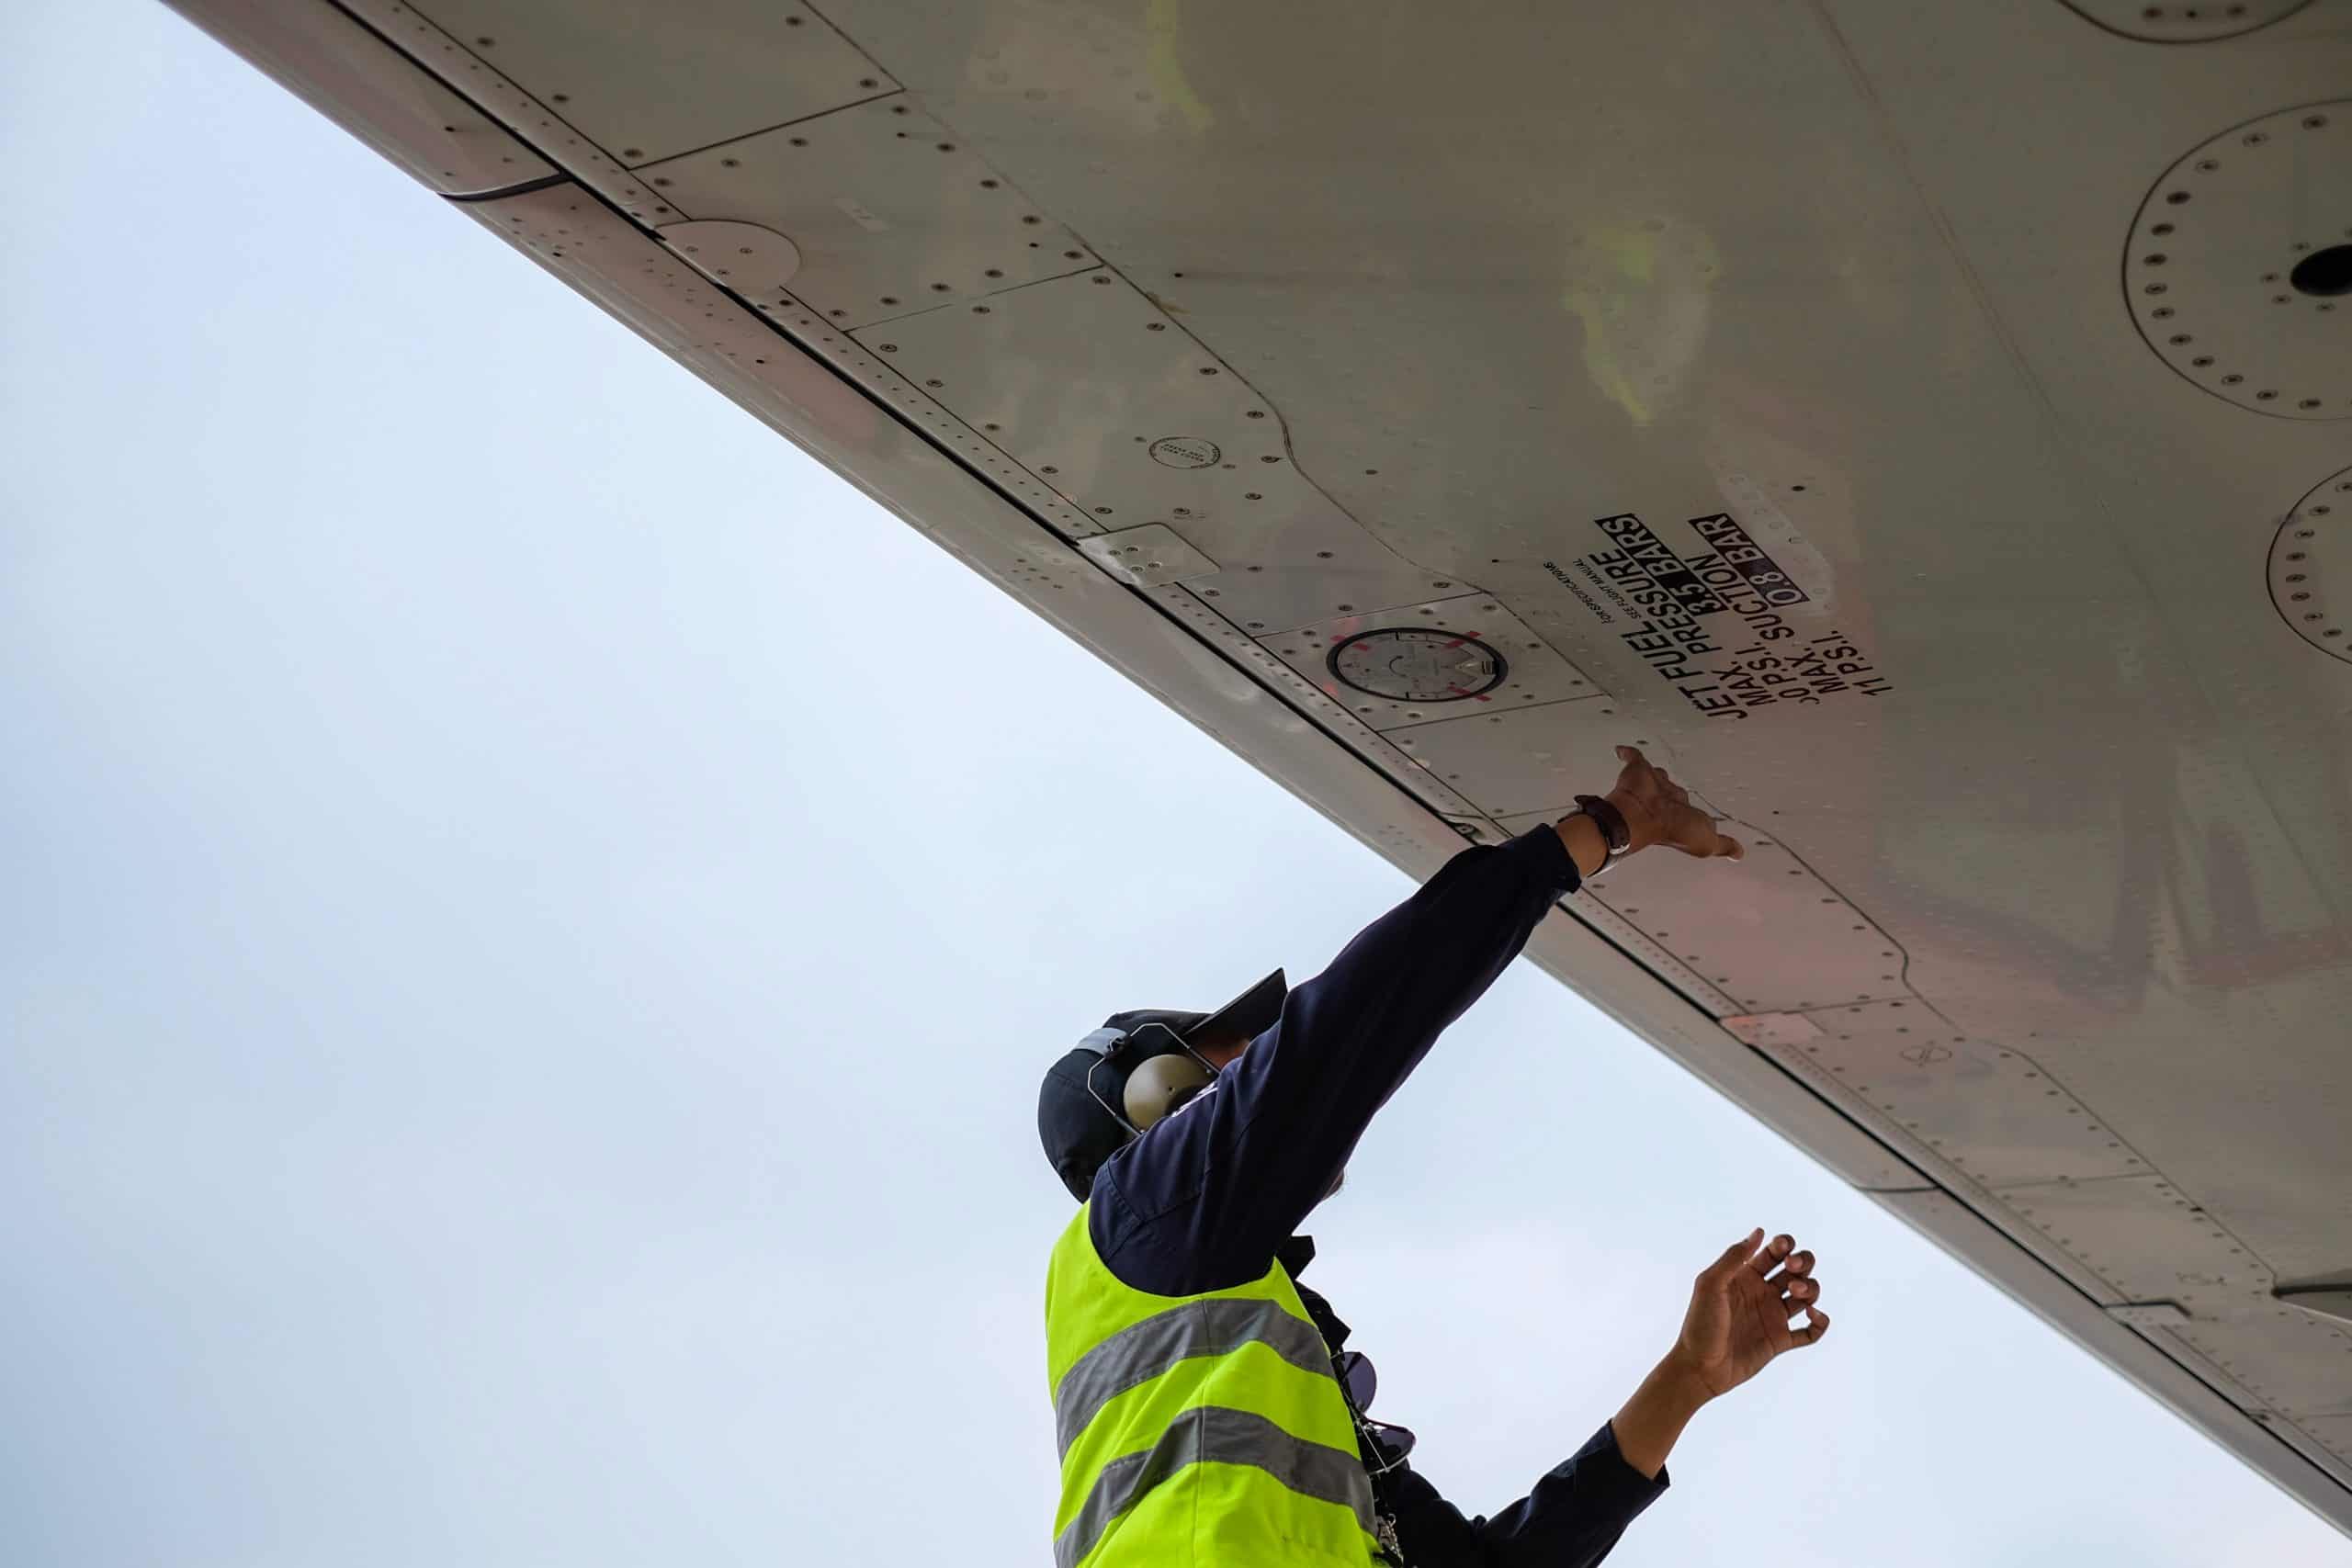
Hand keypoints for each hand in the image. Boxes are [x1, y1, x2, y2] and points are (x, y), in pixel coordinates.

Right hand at [1606, 745, 1742, 859]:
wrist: (1644, 816)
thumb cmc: (1672, 829)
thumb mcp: (1708, 842)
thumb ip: (1723, 845)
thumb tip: (1738, 854)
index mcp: (1680, 814)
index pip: (1687, 809)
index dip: (1690, 810)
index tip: (1691, 811)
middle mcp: (1665, 799)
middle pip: (1671, 791)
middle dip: (1671, 790)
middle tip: (1670, 789)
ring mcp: (1651, 785)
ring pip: (1657, 776)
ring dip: (1654, 774)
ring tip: (1652, 771)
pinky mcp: (1637, 770)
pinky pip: (1633, 757)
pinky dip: (1628, 753)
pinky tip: (1623, 751)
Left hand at [1669, 1229, 1829, 1399]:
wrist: (1700, 1367)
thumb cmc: (1699, 1324)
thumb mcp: (1711, 1284)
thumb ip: (1734, 1257)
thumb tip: (1760, 1232)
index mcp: (1745, 1276)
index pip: (1774, 1252)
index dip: (1785, 1245)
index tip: (1783, 1250)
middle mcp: (1762, 1293)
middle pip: (1796, 1269)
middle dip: (1803, 1262)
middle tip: (1792, 1269)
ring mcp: (1772, 1317)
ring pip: (1807, 1295)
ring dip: (1811, 1288)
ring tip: (1796, 1291)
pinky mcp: (1780, 1341)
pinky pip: (1811, 1331)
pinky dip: (1821, 1322)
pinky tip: (1813, 1315)